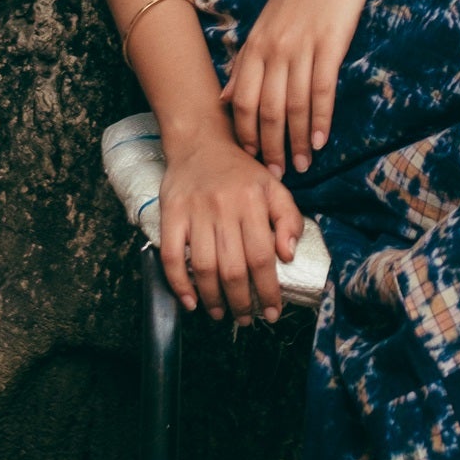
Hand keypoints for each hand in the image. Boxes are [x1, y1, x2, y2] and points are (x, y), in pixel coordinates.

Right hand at [159, 124, 302, 323]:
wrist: (200, 141)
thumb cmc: (241, 170)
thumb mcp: (274, 186)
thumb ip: (289, 218)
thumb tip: (288, 255)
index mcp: (253, 201)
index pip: (262, 256)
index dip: (268, 290)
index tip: (272, 312)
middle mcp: (224, 207)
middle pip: (233, 268)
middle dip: (242, 302)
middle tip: (246, 318)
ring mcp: (194, 212)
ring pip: (205, 267)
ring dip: (214, 298)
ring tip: (222, 313)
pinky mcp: (170, 214)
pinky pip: (172, 256)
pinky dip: (180, 283)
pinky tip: (191, 301)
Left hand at [228, 0, 383, 175]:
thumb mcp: (268, 24)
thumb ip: (247, 62)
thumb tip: (225, 97)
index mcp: (256, 45)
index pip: (243, 102)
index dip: (245, 135)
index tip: (250, 161)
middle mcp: (273, 48)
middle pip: (266, 110)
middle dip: (268, 147)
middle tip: (275, 175)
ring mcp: (301, 46)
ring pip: (292, 106)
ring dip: (296, 141)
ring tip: (302, 165)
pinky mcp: (329, 44)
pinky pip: (321, 90)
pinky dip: (319, 120)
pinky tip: (320, 140)